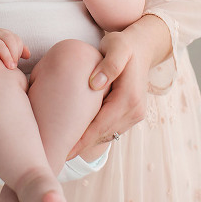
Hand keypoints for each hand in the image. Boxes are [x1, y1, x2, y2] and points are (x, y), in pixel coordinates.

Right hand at [0, 28, 29, 68]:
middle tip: (14, 67)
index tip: (17, 62)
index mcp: (6, 34)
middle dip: (14, 54)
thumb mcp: (6, 48)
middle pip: (9, 41)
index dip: (19, 51)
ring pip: (0, 44)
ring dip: (6, 55)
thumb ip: (18, 51)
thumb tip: (28, 55)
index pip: (16, 40)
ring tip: (9, 67)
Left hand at [66, 29, 149, 159]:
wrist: (142, 46)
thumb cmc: (124, 44)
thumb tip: (95, 84)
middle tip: (58, 157)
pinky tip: (79, 139)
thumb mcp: (117, 46)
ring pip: (108, 134)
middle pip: (104, 134)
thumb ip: (109, 64)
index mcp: (130, 98)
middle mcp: (136, 110)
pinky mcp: (132, 114)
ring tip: (65, 152)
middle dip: (82, 146)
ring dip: (88, 143)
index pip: (101, 124)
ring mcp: (136, 114)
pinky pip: (111, 128)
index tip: (64, 150)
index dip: (82, 139)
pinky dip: (96, 134)